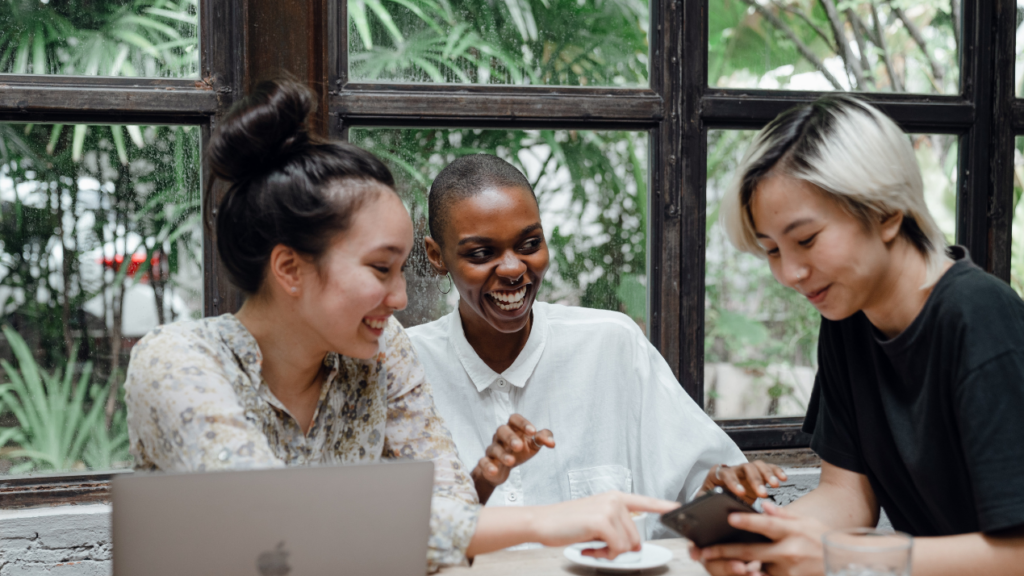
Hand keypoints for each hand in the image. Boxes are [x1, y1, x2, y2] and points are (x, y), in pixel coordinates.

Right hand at [473, 413, 554, 487]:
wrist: (503, 469)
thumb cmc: (519, 451)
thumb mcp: (533, 444)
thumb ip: (543, 439)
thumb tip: (552, 442)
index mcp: (513, 428)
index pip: (514, 419)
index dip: (523, 423)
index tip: (532, 431)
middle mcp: (501, 436)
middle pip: (502, 430)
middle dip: (510, 437)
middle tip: (519, 446)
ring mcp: (492, 449)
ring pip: (494, 448)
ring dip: (502, 454)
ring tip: (511, 461)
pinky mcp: (486, 463)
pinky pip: (483, 462)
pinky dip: (488, 466)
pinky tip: (494, 471)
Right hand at [529, 491, 679, 560]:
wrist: (542, 521)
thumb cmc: (566, 523)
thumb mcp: (596, 520)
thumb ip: (616, 527)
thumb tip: (634, 545)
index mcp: (614, 497)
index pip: (645, 502)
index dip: (663, 506)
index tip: (678, 507)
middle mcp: (615, 500)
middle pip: (636, 537)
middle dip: (618, 549)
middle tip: (597, 546)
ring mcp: (609, 508)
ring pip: (627, 545)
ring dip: (610, 553)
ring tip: (591, 545)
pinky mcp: (602, 520)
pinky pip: (617, 548)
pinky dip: (604, 555)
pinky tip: (588, 548)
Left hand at [696, 502, 829, 575]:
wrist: (844, 563)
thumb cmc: (824, 540)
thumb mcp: (806, 521)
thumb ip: (782, 515)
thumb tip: (763, 506)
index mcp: (792, 532)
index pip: (766, 525)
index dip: (747, 521)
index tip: (730, 518)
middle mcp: (789, 552)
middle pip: (751, 551)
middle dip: (725, 551)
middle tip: (704, 551)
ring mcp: (788, 571)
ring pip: (754, 570)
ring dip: (735, 568)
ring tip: (714, 564)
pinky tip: (739, 572)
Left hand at [701, 460, 787, 503]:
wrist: (718, 497)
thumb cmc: (710, 498)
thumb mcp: (703, 500)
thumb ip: (704, 500)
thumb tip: (704, 507)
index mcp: (718, 474)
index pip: (725, 473)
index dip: (733, 482)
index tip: (741, 493)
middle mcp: (733, 469)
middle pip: (744, 468)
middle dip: (754, 480)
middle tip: (762, 493)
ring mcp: (745, 470)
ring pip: (757, 466)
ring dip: (767, 474)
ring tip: (775, 485)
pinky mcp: (756, 473)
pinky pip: (767, 468)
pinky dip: (775, 471)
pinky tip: (782, 478)